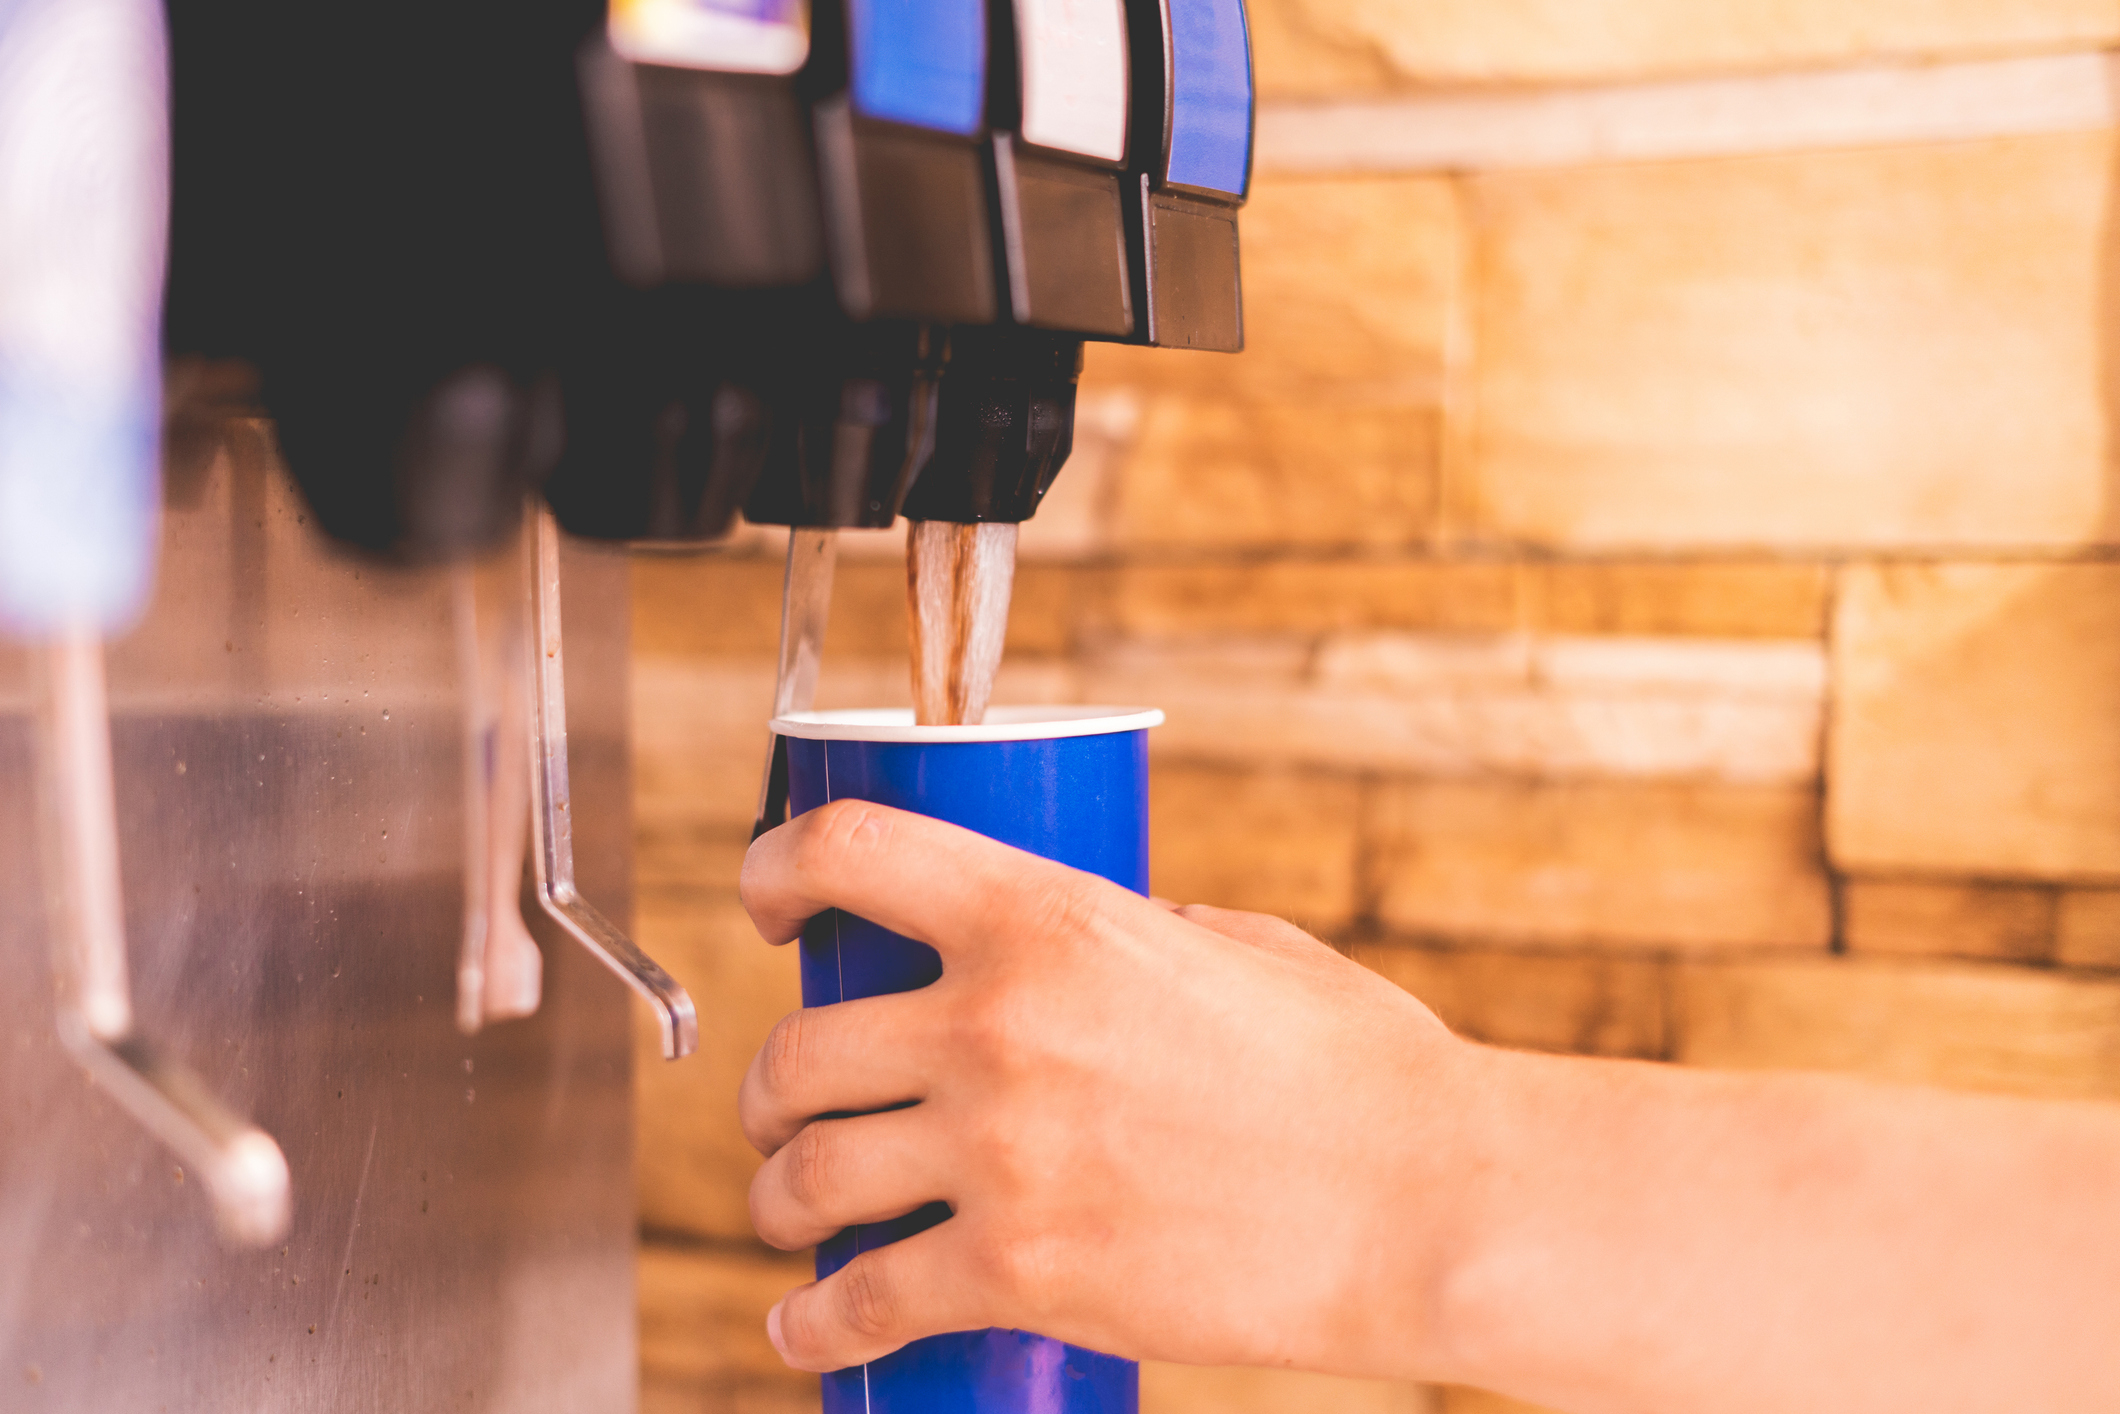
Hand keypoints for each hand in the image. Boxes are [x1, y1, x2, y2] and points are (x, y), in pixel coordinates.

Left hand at [737, 798, 1480, 1378]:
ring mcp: (999, 1151)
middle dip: (768, 1088)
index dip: (774, 870)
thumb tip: (1094, 941)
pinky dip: (815, 1326)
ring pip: (805, 1178)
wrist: (1425, 1202)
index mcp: (1046, 919)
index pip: (850, 853)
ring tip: (791, 1215)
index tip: (770, 906)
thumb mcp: (1241, 947)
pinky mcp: (1020, 1270)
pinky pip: (862, 1304)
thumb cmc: (1358, 1068)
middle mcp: (996, 1023)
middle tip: (783, 1109)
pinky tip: (808, 1329)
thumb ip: (1142, 931)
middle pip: (797, 1051)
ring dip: (775, 1200)